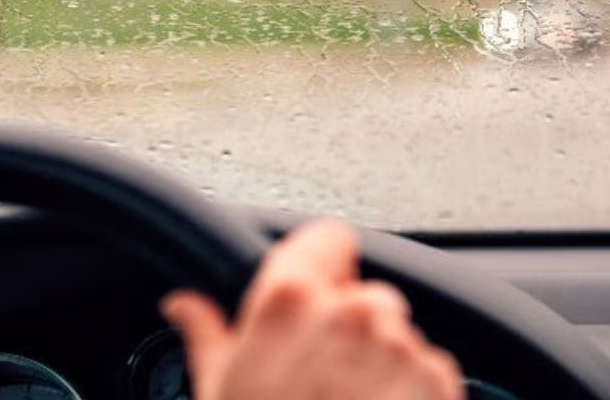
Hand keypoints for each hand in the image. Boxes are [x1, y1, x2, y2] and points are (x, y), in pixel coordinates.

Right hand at [162, 219, 464, 399]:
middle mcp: (352, 312)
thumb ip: (205, 332)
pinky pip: (426, 366)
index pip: (328, 236)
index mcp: (290, 300)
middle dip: (346, 320)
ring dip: (378, 355)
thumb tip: (183, 305)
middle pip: (360, 290)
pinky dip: (409, 387)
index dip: (320, 261)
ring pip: (395, 330)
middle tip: (318, 369)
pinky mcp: (438, 383)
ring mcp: (401, 347)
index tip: (313, 285)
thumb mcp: (216, 388)